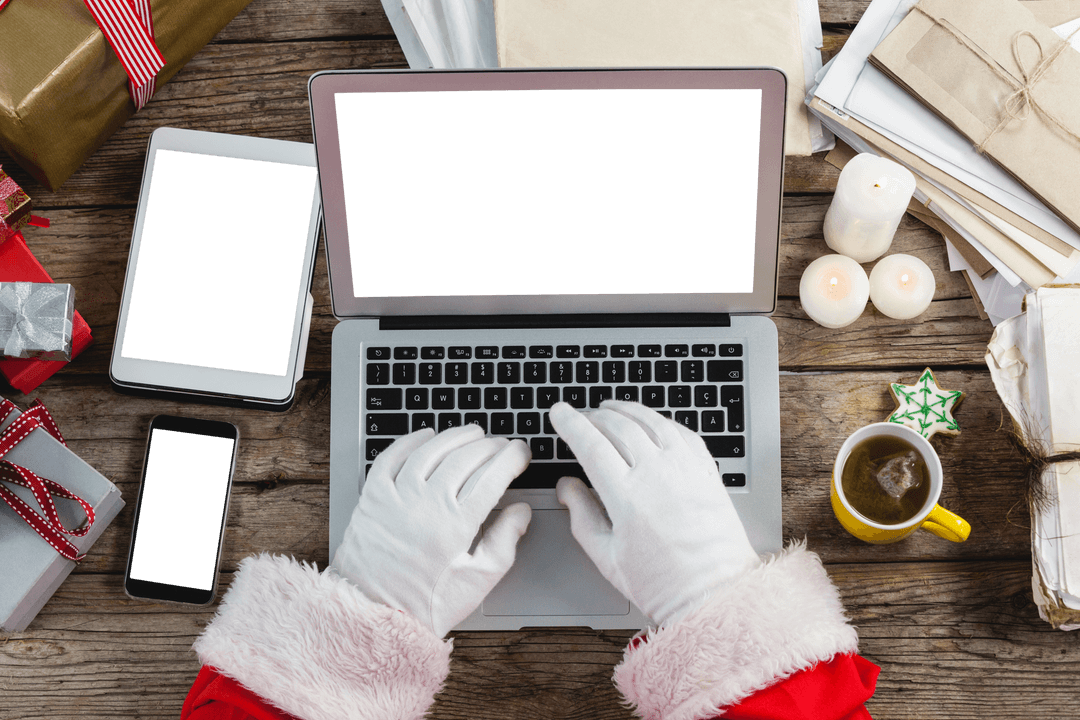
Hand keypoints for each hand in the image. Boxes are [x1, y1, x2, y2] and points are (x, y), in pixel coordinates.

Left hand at [331, 425, 531, 636]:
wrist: (374, 616)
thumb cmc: (427, 604)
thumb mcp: (478, 581)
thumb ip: (505, 541)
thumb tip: (521, 511)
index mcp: (456, 525)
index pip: (492, 476)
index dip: (512, 458)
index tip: (522, 452)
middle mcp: (426, 505)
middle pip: (465, 458)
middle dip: (490, 445)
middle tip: (502, 445)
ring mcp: (396, 498)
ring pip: (430, 450)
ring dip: (455, 437)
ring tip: (473, 433)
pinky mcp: (372, 498)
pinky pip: (391, 457)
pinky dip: (411, 441)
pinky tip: (427, 436)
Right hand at [550, 401, 759, 625]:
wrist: (715, 594)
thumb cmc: (663, 584)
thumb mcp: (607, 557)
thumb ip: (581, 516)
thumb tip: (567, 487)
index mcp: (627, 496)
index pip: (590, 443)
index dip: (570, 423)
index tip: (559, 413)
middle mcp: (657, 475)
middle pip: (618, 426)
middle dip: (594, 415)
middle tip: (581, 416)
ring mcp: (685, 469)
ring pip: (651, 421)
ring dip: (627, 410)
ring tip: (611, 409)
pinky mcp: (706, 472)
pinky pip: (682, 432)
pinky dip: (661, 421)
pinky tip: (651, 422)